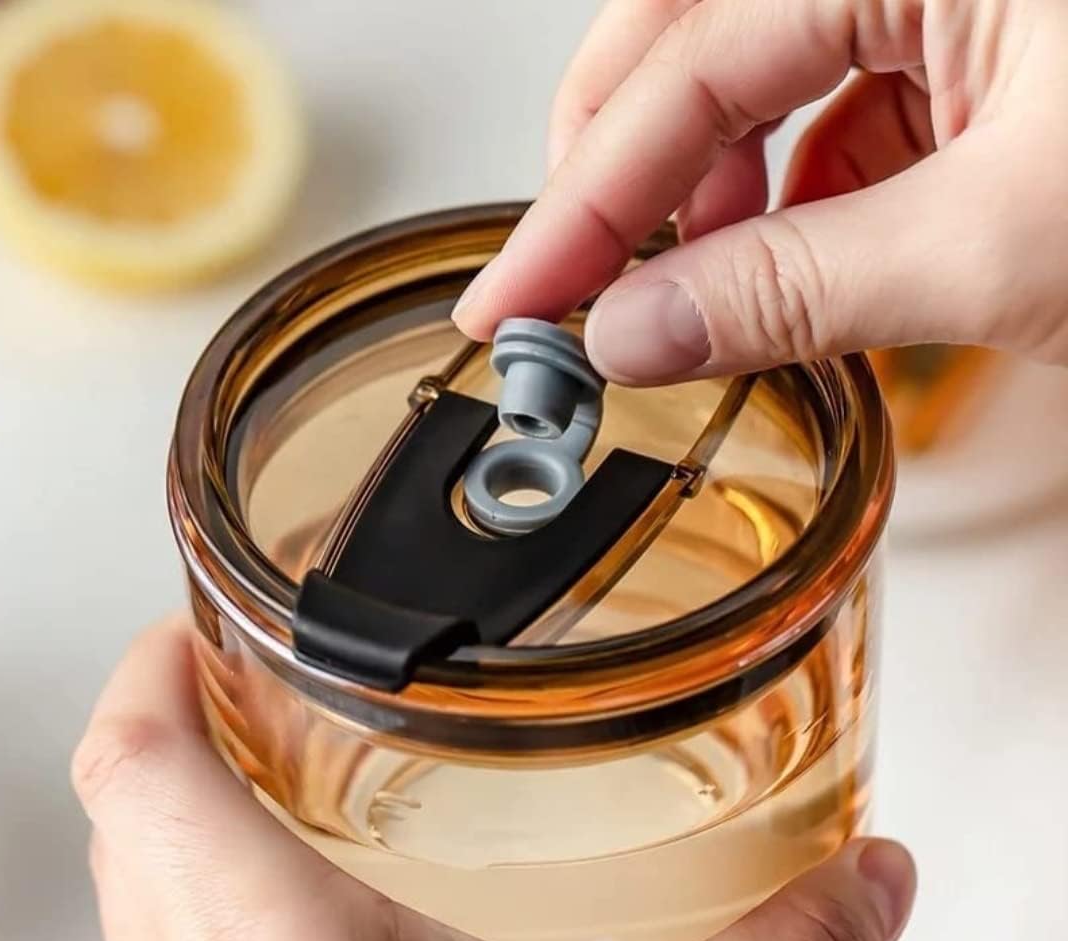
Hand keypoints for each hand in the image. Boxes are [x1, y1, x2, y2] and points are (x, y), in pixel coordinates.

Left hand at [73, 618, 914, 940]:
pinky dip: (217, 920)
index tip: (199, 614)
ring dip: (193, 822)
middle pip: (124, 819)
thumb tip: (866, 884)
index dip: (153, 668)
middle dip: (186, 728)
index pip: (136, 765)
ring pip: (139, 901)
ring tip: (281, 770)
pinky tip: (314, 927)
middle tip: (252, 671)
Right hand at [452, 0, 1067, 383]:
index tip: (511, 299)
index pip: (684, 73)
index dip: (580, 208)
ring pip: (760, 75)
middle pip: (694, 42)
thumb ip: (788, 293)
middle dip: (627, 181)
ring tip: (700, 286)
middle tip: (577, 287)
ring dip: (713, 194)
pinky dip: (798, 191)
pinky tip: (797, 253)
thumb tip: (635, 333)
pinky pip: (841, 101)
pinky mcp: (982, 34)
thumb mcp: (1001, 251)